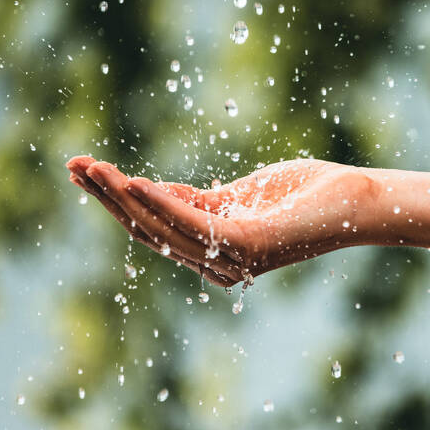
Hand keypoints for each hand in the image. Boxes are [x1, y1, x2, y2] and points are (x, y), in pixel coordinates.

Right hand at [66, 155, 377, 287]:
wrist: (357, 201)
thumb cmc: (305, 195)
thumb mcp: (238, 195)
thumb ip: (196, 199)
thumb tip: (150, 189)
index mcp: (211, 252)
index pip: (151, 226)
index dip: (114, 199)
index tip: (82, 169)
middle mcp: (217, 264)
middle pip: (147, 230)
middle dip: (107, 197)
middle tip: (72, 165)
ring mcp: (232, 259)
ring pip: (163, 227)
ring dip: (123, 196)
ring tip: (93, 169)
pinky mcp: (249, 245)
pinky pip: (194, 223)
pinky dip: (161, 202)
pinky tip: (135, 181)